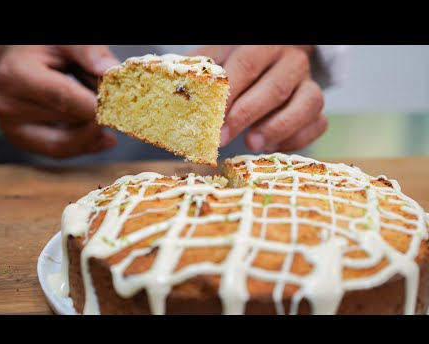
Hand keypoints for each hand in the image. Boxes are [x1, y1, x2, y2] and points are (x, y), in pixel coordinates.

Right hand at [0, 45, 119, 157]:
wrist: (16, 61)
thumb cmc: (42, 48)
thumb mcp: (64, 40)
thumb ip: (87, 50)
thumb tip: (108, 70)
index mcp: (16, 76)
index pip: (65, 99)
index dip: (97, 105)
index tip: (120, 103)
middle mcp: (8, 107)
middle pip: (70, 121)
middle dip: (98, 114)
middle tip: (117, 104)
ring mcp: (13, 129)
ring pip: (68, 142)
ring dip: (93, 131)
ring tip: (105, 113)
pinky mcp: (24, 143)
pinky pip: (62, 151)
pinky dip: (86, 143)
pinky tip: (103, 135)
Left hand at [188, 45, 326, 152]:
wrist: (272, 62)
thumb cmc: (238, 64)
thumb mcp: (219, 58)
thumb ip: (203, 74)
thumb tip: (178, 97)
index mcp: (263, 45)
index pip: (247, 66)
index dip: (229, 95)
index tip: (211, 119)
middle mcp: (291, 61)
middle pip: (276, 88)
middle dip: (246, 116)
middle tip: (222, 139)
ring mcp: (309, 83)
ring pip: (307, 105)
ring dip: (278, 128)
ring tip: (252, 144)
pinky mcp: (318, 107)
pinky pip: (317, 124)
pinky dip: (296, 140)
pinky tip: (270, 146)